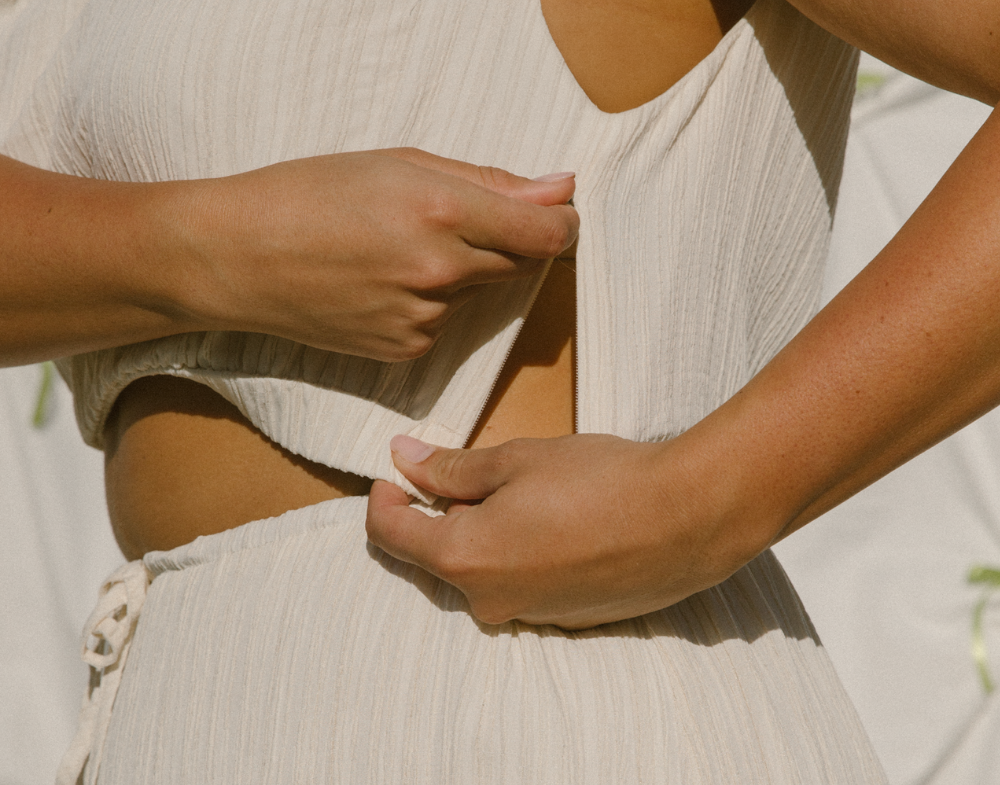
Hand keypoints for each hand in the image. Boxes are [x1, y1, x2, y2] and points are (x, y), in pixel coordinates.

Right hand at [173, 149, 577, 360]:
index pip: (548, 234)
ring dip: (462, 270)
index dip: (562, 222)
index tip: (555, 211)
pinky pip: (445, 322)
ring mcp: (424, 318)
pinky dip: (431, 301)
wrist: (236, 257)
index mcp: (444, 212)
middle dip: (509, 240)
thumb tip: (561, 189)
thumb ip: (489, 181)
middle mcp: (442, 272)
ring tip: (396, 246)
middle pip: (521, 264)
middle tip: (454, 216)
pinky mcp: (405, 351)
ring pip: (478, 292)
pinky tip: (381, 281)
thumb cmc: (309, 193)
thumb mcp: (399, 163)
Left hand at [365, 431, 766, 628]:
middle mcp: (488, 601)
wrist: (686, 519)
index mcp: (464, 557)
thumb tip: (401, 457)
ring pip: (481, 569)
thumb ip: (450, 467)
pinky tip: (557, 519)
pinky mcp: (563, 618)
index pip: (391, 536)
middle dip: (441, 512)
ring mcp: (527, 615)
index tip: (395, 471)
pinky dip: (519, 552)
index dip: (383, 499)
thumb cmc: (598, 481)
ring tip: (526, 489)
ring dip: (484, 531)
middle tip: (473, 470)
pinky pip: (519, 584)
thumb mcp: (516, 459)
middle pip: (435, 555)